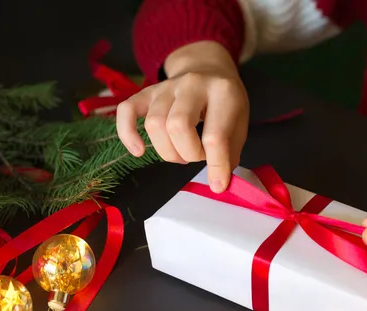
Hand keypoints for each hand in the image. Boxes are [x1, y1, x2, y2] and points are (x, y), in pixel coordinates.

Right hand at [116, 41, 248, 192]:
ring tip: (181, 152)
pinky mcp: (147, 92)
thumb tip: (218, 183)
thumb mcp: (240, 125)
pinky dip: (128, 133)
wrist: (209, 69)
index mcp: (223, 92)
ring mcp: (167, 86)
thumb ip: (230, 153)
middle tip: (197, 156)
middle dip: (188, 153)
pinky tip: (139, 150)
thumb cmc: (226, 104)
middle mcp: (193, 84)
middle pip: (178, 127)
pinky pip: (126, 110)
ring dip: (167, 150)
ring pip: (154, 124)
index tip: (218, 184)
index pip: (215, 136)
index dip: (216, 166)